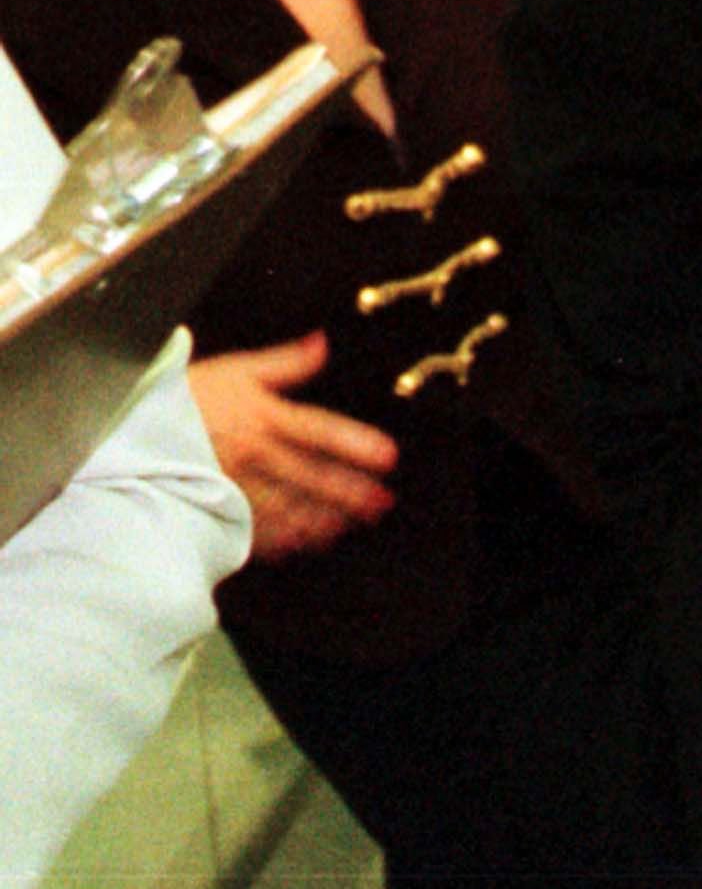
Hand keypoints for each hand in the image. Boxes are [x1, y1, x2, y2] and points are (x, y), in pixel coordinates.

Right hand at [189, 333, 398, 562]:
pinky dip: (278, 539)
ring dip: (320, 519)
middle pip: (310, 476)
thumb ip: (284, 362)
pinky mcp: (212, 507)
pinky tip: (301, 544)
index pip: (319, 432)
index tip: (388, 457)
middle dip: (349, 492)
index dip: (356, 444)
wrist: (125, 427)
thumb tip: (322, 344)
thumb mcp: (235, 369)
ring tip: (348, 525)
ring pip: (286, 508)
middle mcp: (253, 455)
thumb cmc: (182, 396)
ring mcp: (233, 486)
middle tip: (382, 503)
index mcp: (262, 417)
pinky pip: (250, 529)